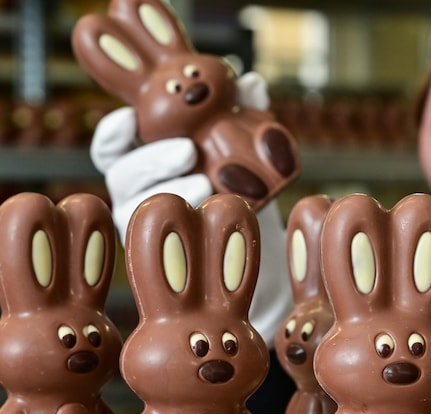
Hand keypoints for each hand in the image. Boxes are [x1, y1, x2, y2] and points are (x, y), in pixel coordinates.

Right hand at [90, 71, 269, 240]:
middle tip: (189, 150)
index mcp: (142, 155)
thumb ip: (242, 108)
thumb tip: (251, 84)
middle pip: (123, 174)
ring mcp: (148, 219)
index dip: (113, 132)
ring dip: (174, 190)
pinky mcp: (166, 244)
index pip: (111, 145)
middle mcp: (137, 188)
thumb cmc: (233, 172)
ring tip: (206, 182)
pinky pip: (169, 234)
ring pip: (143, 206)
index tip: (130, 117)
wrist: (250, 223)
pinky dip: (190, 219)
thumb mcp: (240, 137)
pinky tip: (212, 208)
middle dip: (153, 160)